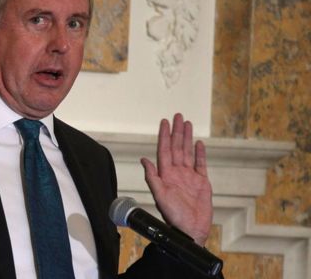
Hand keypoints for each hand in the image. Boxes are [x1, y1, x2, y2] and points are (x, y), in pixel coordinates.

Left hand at [140, 113, 212, 244]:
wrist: (190, 230)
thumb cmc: (173, 216)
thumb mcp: (160, 195)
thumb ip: (152, 177)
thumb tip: (143, 159)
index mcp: (165, 174)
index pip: (164, 150)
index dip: (164, 135)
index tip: (164, 121)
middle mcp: (176, 173)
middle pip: (176, 147)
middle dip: (176, 131)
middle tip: (177, 115)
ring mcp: (189, 177)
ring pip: (187, 152)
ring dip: (186, 138)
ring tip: (187, 123)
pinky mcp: (201, 183)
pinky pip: (200, 164)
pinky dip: (200, 153)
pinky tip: (198, 143)